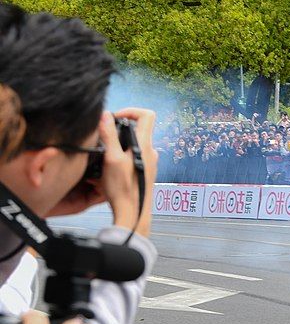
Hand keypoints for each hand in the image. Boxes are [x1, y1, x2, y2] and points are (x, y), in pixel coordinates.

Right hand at [110, 107, 156, 233]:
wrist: (133, 212)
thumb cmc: (123, 189)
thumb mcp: (111, 159)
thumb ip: (109, 136)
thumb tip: (106, 115)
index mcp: (145, 145)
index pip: (147, 115)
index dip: (130, 110)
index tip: (114, 117)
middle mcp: (150, 151)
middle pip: (138, 128)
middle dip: (120, 128)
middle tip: (104, 136)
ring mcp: (149, 161)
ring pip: (134, 143)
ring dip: (119, 143)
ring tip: (104, 153)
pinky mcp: (144, 170)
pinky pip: (133, 155)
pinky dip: (121, 155)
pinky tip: (109, 165)